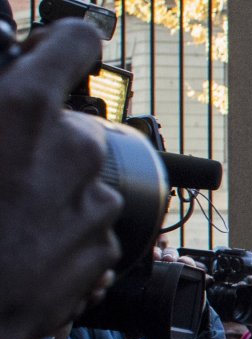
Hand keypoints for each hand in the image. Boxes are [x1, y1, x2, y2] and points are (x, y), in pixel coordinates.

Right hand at [0, 21, 124, 338]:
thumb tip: (6, 97)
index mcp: (24, 110)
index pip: (73, 41)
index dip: (68, 40)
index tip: (63, 44)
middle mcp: (73, 150)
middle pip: (73, 124)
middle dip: (44, 140)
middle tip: (3, 170)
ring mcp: (96, 204)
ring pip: (81, 178)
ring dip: (53, 190)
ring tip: (6, 218)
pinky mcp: (106, 250)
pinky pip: (86, 225)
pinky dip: (62, 232)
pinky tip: (22, 248)